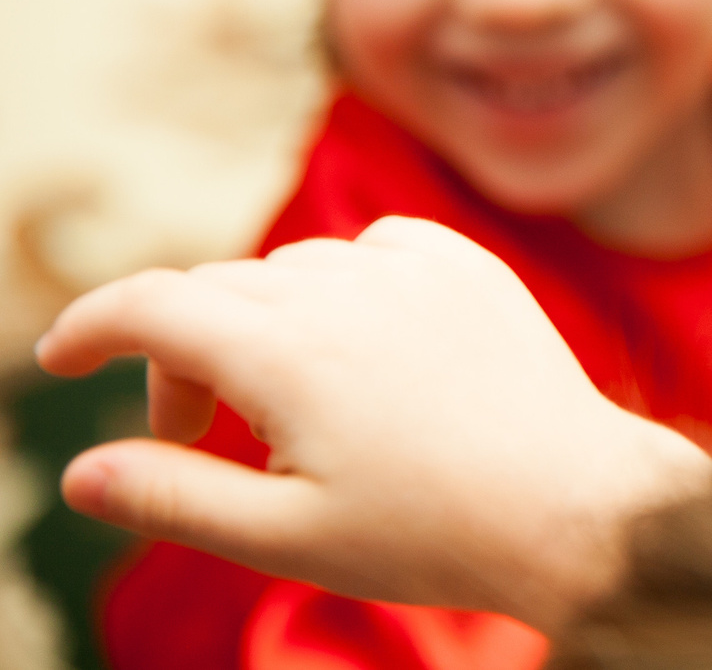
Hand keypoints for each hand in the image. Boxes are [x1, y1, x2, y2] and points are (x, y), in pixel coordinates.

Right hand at [32, 218, 711, 630]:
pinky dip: (343, 290)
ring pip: (292, 269)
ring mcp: (415, 267)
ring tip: (298, 417)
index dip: (90, 327)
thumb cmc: (431, 532)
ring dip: (264, 325)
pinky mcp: (468, 264)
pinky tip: (365, 355)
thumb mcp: (283, 536)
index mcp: (288, 352)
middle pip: (217, 291)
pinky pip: (373, 250)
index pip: (153, 306)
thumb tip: (82, 473)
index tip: (62, 359)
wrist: (574, 503)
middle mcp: (347, 287)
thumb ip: (172, 495)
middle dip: (182, 358)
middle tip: (201, 439)